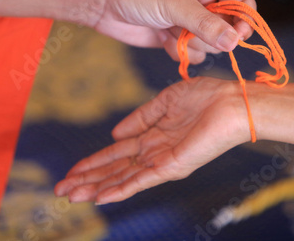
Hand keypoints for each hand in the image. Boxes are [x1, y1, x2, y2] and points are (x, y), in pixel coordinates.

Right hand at [54, 77, 248, 203]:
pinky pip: (143, 180)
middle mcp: (155, 152)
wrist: (232, 102)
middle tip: (61, 190)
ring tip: (72, 196)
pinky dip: (122, 189)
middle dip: (88, 179)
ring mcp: (163, 161)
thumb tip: (115, 134)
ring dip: (97, 187)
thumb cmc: (206, 97)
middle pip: (115, 169)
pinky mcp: (173, 165)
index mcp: (153, 136)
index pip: (117, 153)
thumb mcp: (165, 101)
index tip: (71, 171)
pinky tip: (102, 196)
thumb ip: (140, 117)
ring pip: (123, 178)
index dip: (93, 162)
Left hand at [95, 0, 255, 63]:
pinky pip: (194, 53)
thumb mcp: (176, 4)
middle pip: (229, 28)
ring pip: (211, 44)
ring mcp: (192, 19)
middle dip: (209, 35)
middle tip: (189, 30)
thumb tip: (234, 42)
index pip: (243, 2)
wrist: (103, 4)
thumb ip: (207, 24)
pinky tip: (162, 37)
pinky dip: (179, 50)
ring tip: (170, 30)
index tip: (237, 39)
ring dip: (191, 43)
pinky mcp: (179, 35)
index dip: (244, 21)